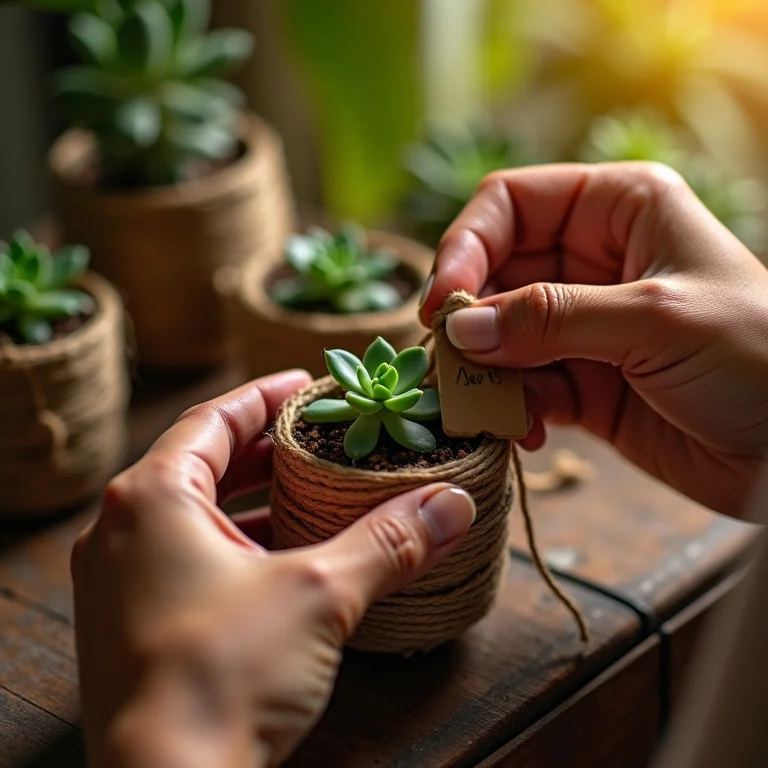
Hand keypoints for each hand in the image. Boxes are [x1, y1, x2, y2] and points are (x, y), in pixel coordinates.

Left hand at [71, 371, 475, 767]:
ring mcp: (122, 579)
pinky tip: (288, 556)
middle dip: (268, 448)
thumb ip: (388, 542)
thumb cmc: (220, 677)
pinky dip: (239, 544)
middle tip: (322, 436)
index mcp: (152, 497)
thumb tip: (452, 503)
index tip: (308, 384)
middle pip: (205, 463)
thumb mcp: (320, 594)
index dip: (267, 395)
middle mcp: (123, 529)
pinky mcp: (135, 622)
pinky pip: (191, 557)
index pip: (215, 418)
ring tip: (314, 491)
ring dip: (256, 500)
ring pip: (198, 514)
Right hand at [420, 162, 767, 516]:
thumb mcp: (655, 319)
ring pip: (500, 336)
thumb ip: (551, 320)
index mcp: (618, 209)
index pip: (510, 204)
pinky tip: (524, 433)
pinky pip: (522, 386)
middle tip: (450, 364)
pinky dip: (512, 409)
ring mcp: (583, 326)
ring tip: (489, 409)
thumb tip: (459, 327)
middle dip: (469, 320)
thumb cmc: (758, 356)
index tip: (445, 303)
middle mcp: (593, 261)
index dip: (467, 245)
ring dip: (485, 373)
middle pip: (495, 274)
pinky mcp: (582, 383)